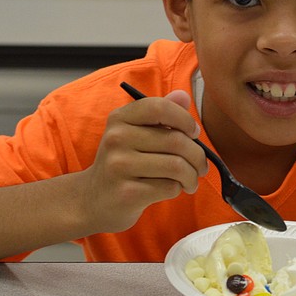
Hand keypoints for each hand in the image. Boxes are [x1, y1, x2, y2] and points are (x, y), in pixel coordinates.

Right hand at [82, 90, 207, 232]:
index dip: (184, 119)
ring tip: (191, 180)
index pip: (159, 107)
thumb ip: (162, 114)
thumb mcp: (136, 133)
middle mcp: (116, 138)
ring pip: (177, 166)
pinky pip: (169, 187)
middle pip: (176, 141)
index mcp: (120, 118)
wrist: (94, 199)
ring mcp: (119, 166)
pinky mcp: (126, 193)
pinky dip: (179, 189)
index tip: (194, 133)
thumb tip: (183, 96)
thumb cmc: (124, 162)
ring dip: (192, 176)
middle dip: (198, 156)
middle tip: (200, 166)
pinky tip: (174, 189)